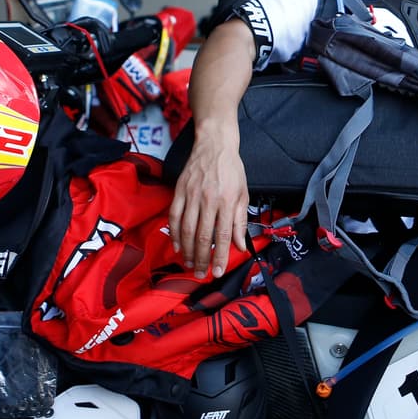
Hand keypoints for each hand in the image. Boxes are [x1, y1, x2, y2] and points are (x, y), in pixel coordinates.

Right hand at [168, 126, 248, 279]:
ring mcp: (192, 195)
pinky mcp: (179, 191)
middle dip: (202, 259)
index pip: (224, 235)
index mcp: (227, 201)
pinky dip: (175, 234)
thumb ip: (240, 221)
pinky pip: (175, 217)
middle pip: (203, 236)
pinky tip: (177, 246)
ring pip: (187, 230)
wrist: (214, 145)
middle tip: (201, 274)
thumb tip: (240, 246)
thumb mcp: (243, 194)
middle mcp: (209, 199)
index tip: (218, 271)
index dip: (221, 256)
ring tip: (189, 264)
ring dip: (187, 251)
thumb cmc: (231, 170)